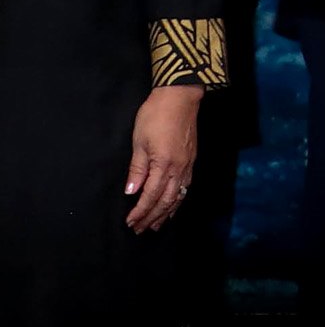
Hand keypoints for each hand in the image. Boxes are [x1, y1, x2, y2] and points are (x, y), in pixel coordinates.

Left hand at [122, 85, 200, 232]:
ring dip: (167, 212)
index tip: (130, 222)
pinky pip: (186, 186)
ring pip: (179, 195)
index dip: (140, 211)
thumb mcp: (140, 141)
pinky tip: (174, 204)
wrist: (180, 97)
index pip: (151, 195)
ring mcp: (188, 164)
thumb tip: (131, 192)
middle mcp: (179, 168)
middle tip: (140, 230)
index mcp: (164, 164)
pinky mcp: (192, 159)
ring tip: (157, 225)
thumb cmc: (155, 116)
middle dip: (153, 217)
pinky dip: (179, 200)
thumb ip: (137, 169)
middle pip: (166, 200)